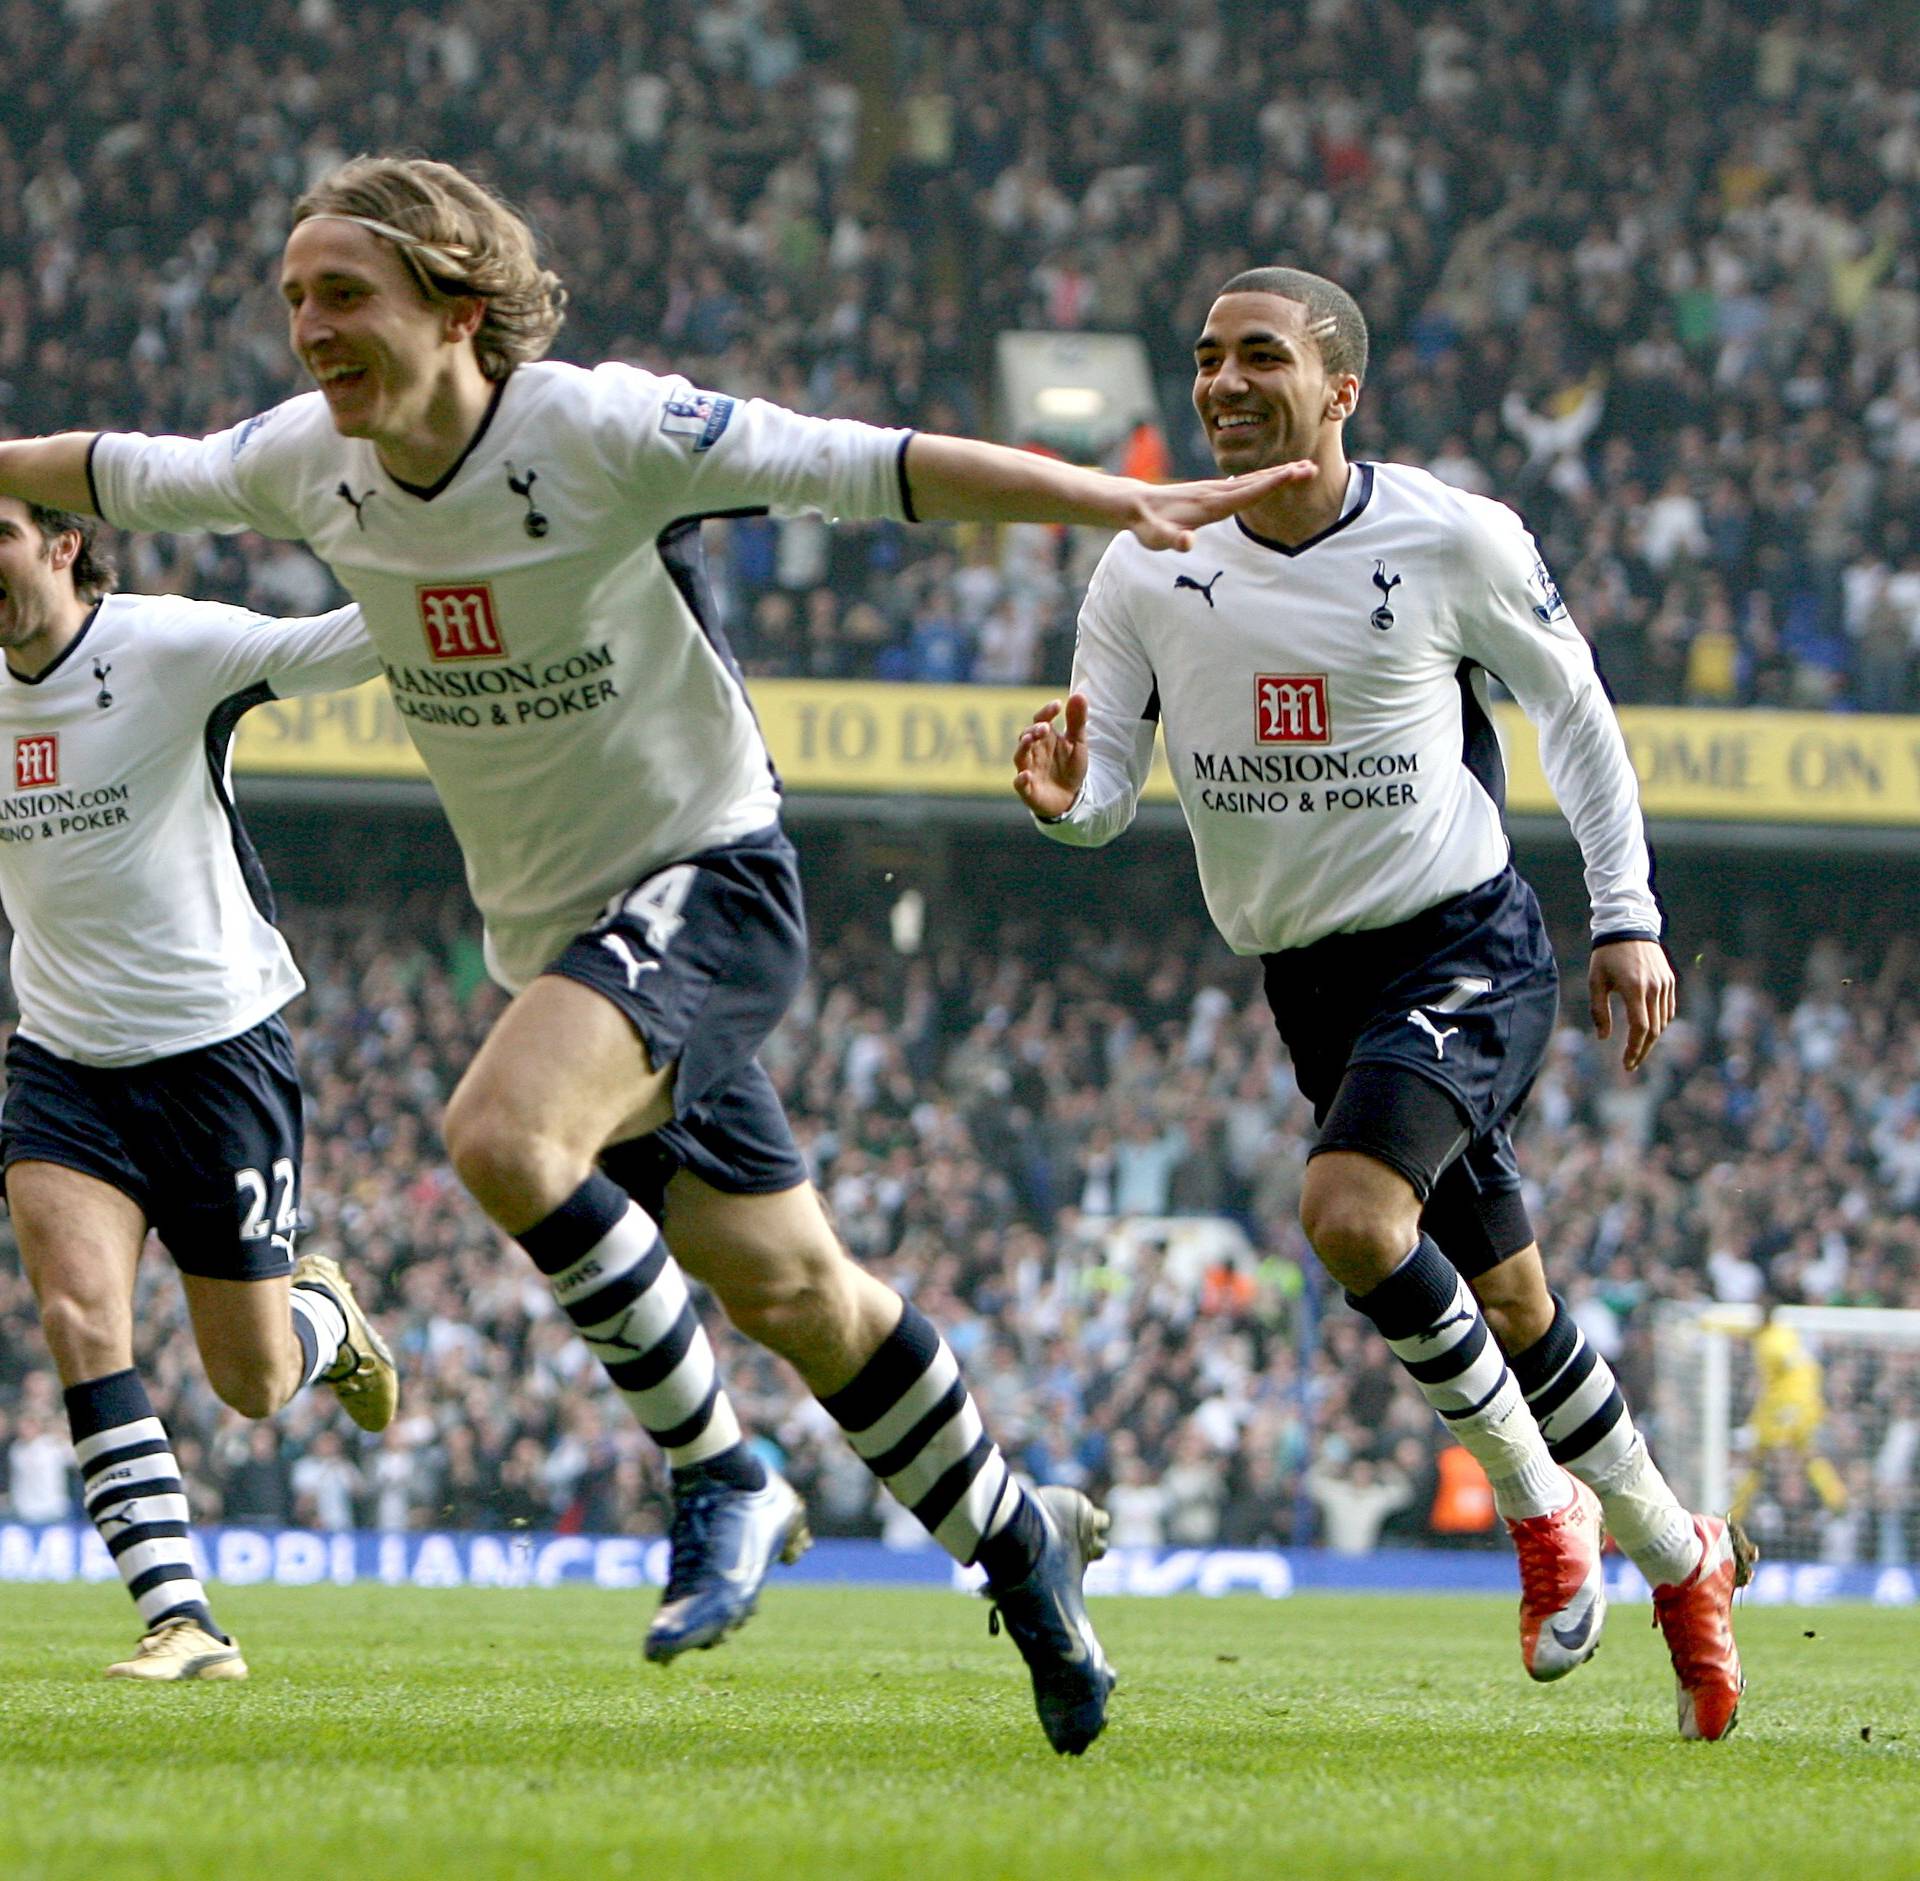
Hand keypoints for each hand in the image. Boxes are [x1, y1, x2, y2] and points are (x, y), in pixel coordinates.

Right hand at [1014, 693, 1089, 819]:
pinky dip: (1021, 779)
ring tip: (1030, 739)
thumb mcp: (1078, 743)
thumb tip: (1079, 694)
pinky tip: (1026, 775)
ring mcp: (1028, 770)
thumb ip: (1077, 721)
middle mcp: (1033, 751)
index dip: (1046, 712)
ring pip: (1020, 756)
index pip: (1039, 719)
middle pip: (1026, 736)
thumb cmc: (1070, 767)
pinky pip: (1020, 784)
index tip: (1058, 705)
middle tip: (1045, 727)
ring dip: (1023, 747)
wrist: (1070, 798)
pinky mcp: (1028, 790)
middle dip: (1034, 730)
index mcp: (1044, 738)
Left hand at [1122, 460, 1317, 550]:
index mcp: (1210, 504)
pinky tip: (1270, 476)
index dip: (1272, 484)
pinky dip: (1261, 478)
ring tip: (1302, 468)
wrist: (1134, 505)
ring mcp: (1213, 490)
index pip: (1247, 492)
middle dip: (1284, 475)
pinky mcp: (1211, 492)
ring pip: (1252, 480)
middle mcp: (1215, 493)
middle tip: (1311, 467)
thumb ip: (1171, 541)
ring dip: (1277, 474)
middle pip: (1256, 482)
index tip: (1295, 473)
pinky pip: (1243, 483)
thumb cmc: (1146, 526)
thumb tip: (1186, 543)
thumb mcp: (1155, 539)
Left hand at [1588, 939, 1674, 1071]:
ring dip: (1652, 1039)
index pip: (1640, 1028)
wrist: (1628, 927)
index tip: (1627, 1064)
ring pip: (1663, 1021)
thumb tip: (1603, 1038)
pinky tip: (1648, 1030)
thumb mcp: (1596, 982)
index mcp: (1635, 989)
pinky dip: (1660, 1023)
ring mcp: (1665, 984)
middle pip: (1654, 1030)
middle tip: (1631, 1064)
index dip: (1634, 1049)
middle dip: (1643, 1051)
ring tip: (1637, 1049)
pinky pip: (1668, 1009)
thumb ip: (1599, 1011)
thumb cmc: (1606, 956)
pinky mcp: (1669, 980)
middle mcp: (1654, 988)